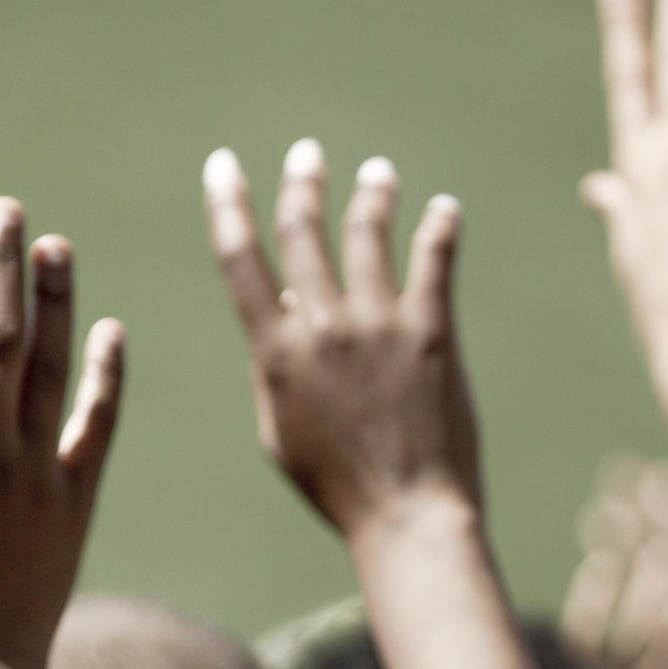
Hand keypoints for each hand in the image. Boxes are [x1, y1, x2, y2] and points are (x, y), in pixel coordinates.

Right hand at [0, 201, 125, 668]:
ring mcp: (37, 479)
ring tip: (54, 244)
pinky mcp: (75, 506)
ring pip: (53, 374)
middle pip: (1, 344)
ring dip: (55, 304)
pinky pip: (96, 430)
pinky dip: (107, 379)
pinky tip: (112, 329)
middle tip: (5, 208)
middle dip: (1, 271)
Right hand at [205, 140, 474, 536]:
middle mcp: (323, 326)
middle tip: (307, 155)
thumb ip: (272, 369)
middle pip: (305, 231)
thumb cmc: (337, 486)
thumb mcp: (280, 433)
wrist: (407, 513)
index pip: (241, 261)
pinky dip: (439, 227)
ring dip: (371, 195)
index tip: (223, 167)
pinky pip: (434, 260)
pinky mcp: (432, 332)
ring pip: (369, 234)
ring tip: (378, 173)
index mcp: (277, 352)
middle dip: (303, 184)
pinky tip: (444, 209)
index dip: (228, 206)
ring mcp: (379, 324)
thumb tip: (284, 309)